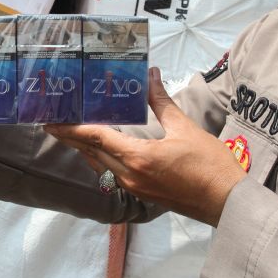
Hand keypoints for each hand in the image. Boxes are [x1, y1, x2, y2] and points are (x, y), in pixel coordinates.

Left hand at [45, 67, 246, 226]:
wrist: (226, 202)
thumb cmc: (210, 165)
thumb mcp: (185, 128)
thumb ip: (162, 102)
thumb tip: (151, 75)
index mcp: (138, 157)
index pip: (96, 138)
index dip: (72, 128)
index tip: (52, 121)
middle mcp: (130, 175)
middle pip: (93, 153)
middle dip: (72, 138)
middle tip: (54, 123)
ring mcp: (136, 187)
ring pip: (101, 165)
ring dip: (85, 150)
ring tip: (72, 134)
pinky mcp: (143, 193)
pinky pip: (113, 174)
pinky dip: (102, 160)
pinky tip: (101, 151)